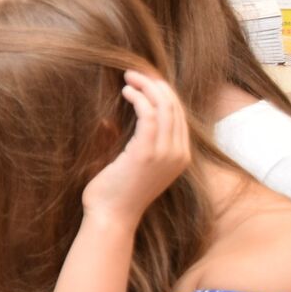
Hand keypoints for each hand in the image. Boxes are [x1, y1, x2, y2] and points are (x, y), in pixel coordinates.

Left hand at [80, 71, 190, 228]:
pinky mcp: (147, 152)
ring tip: (128, 78)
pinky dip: (138, 98)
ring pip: (165, 107)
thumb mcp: (131, 164)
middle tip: (134, 73)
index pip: (178, 116)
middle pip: (175, 107)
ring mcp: (166, 154)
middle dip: (155, 85)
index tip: (145, 80)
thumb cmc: (116, 193)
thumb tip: (111, 119)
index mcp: (179, 157)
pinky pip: (149, 114)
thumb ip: (132, 142)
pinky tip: (125, 92)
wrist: (111, 218)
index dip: (163, 93)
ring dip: (146, 87)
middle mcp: (179, 155)